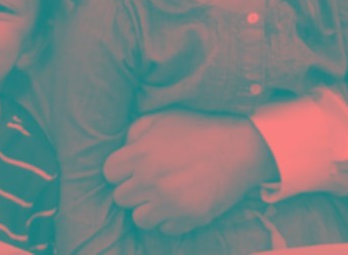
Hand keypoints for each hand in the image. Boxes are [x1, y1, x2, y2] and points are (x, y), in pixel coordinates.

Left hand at [103, 109, 276, 235]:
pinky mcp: (189, 219)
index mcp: (141, 154)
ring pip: (139, 219)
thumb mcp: (161, 117)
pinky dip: (170, 219)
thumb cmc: (197, 128)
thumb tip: (125, 149)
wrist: (238, 146)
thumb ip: (135, 131)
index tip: (132, 166)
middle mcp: (151, 181)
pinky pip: (165, 229)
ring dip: (148, 208)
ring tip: (162, 194)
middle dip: (132, 189)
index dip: (120, 169)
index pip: (109, 172)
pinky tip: (180, 202)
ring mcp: (170, 203)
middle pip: (121, 198)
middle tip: (148, 180)